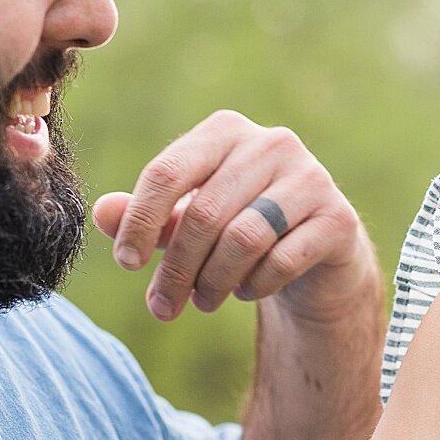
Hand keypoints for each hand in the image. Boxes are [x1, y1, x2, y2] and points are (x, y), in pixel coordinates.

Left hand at [93, 110, 376, 322]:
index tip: (126, 265)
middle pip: (203, 212)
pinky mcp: (338, 218)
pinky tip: (248, 291)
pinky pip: (282, 260)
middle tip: (162, 307)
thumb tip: (101, 214)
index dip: (139, 222)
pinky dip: (255, 286)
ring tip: (203, 302)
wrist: (316, 255)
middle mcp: (272, 144)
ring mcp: (311, 178)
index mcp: (225, 132)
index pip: (168, 172)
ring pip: (243, 238)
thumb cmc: (240, 229)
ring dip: (214, 282)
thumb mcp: (186, 223)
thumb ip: (146, 216)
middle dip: (177, 268)